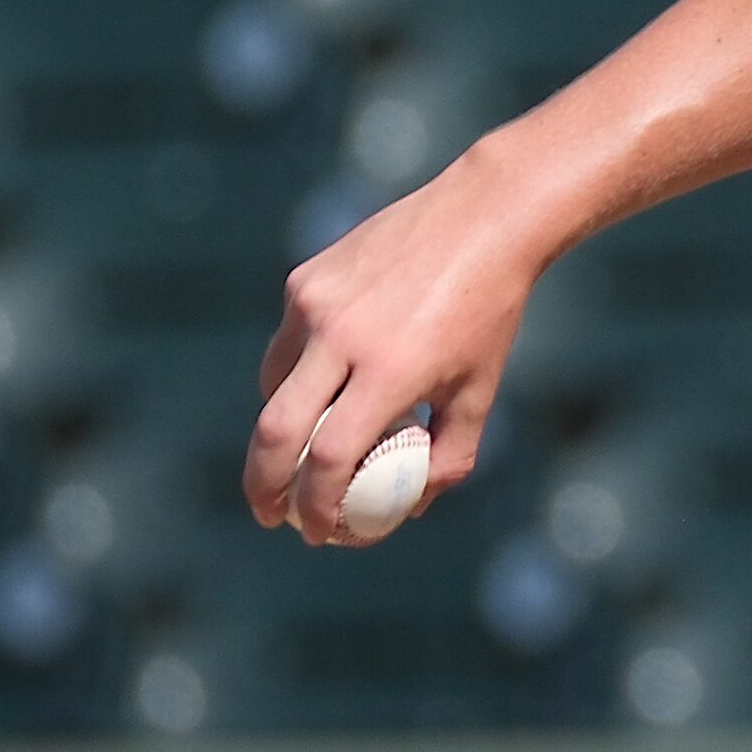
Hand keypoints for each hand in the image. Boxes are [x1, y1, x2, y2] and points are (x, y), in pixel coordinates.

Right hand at [242, 142, 548, 544]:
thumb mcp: (481, 391)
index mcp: (393, 369)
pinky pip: (287, 345)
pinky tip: (331, 379)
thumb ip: (449, 456)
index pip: (330, 458)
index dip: (315, 505)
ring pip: (275, 388)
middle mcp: (344, 336)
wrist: (483, 220)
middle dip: (263, 486)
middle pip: (275, 432)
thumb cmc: (488, 314)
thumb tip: (408, 507)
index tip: (316, 532)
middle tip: (271, 515)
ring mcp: (316, 304)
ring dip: (284, 428)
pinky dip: (299, 375)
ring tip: (311, 445)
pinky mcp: (305, 280)